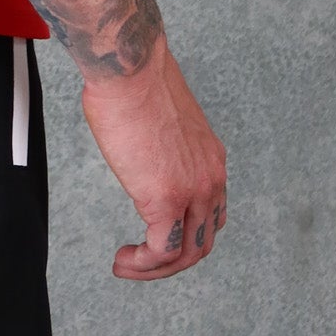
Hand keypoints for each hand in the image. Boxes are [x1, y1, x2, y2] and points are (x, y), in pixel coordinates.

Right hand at [80, 35, 226, 279]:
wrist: (130, 67)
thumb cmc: (134, 81)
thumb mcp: (160, 120)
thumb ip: (160, 146)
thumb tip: (140, 152)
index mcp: (210, 158)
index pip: (211, 213)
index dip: (185, 233)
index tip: (155, 236)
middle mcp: (210, 178)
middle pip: (203, 241)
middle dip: (171, 260)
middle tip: (140, 261)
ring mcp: (191, 191)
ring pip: (186, 254)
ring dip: (155, 268)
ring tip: (127, 265)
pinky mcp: (165, 199)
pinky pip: (162, 251)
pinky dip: (143, 264)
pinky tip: (124, 260)